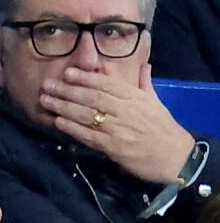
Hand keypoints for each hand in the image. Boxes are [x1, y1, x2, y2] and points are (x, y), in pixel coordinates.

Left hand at [39, 64, 194, 182]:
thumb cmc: (162, 126)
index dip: (85, 77)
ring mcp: (117, 129)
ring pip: (87, 115)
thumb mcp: (154, 100)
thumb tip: (144, 64)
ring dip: (63, 108)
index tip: (67, 72)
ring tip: (45, 101)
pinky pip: (89, 136)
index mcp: (133, 96)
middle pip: (91, 97)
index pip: (106, 83)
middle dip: (67, 90)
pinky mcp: (113, 147)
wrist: (176, 158)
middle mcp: (124, 110)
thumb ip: (143, 82)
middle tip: (47, 85)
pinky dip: (72, 129)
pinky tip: (58, 123)